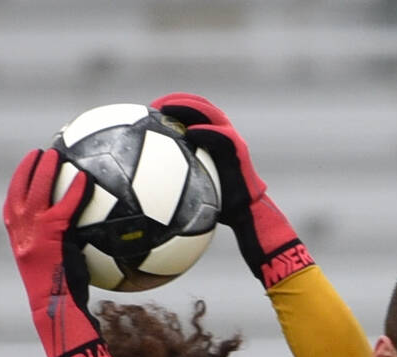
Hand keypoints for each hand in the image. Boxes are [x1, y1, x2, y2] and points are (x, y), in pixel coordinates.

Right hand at [4, 149, 107, 356]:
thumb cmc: (63, 297)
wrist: (58, 311)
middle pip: (19, 192)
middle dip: (27, 170)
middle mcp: (20, 234)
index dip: (17, 184)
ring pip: (35, 193)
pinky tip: (84, 179)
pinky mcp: (51, 238)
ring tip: (55, 154)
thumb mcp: (58, 266)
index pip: (12, 205)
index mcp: (18, 240)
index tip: (25, 168)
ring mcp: (33, 235)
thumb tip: (84, 235)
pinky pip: (63, 208)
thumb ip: (62, 246)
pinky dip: (72, 192)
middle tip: (39, 153)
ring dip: (44, 171)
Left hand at [151, 92, 309, 286]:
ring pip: (211, 114)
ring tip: (168, 110)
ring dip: (188, 108)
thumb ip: (178, 171)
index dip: (172, 104)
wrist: (247, 216)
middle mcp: (224, 133)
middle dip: (177, 100)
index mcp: (213, 136)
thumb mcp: (196, 183)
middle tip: (156, 105)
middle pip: (200, 105)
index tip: (150, 108)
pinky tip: (189, 133)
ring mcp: (233, 141)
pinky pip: (222, 137)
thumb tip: (148, 177)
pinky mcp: (239, 152)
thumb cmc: (219, 204)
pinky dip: (206, 132)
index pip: (192, 110)